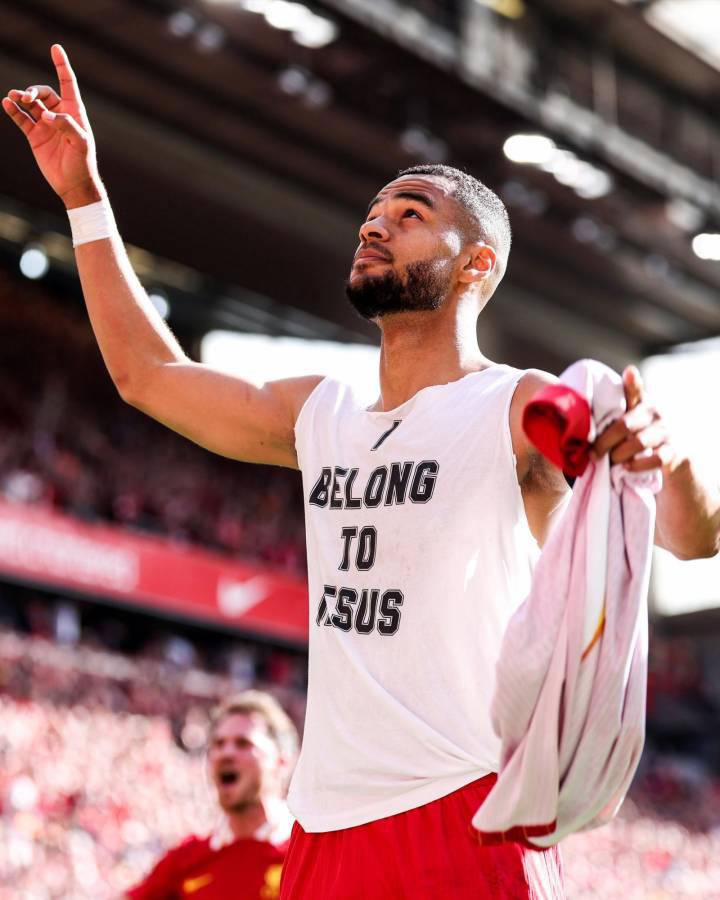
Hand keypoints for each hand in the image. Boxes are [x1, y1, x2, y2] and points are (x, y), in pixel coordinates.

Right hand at [2, 44, 100, 207]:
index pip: (67, 84)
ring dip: (21, 97)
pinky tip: (6, 103)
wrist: (73, 185)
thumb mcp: (81, 143)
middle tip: (26, 97)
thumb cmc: (83, 163)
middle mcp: (59, 115)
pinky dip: (13, 110)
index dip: (62, 66)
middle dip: (33, 91)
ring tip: (13, 97)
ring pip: (30, 104)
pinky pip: (21, 118)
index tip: (55, 48)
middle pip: (43, 93)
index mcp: (74, 112)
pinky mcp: (35, 136)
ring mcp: (45, 125)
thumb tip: (46, 116)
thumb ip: (66, 125)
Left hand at [592, 365, 679, 472]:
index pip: (635, 390)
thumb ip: (610, 415)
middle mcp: (655, 412)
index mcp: (640, 402)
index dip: (632, 382)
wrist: (671, 456)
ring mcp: (666, 430)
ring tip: (611, 461)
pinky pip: (656, 459)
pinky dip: (638, 465)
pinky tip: (627, 467)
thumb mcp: (627, 422)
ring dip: (619, 455)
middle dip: (605, 442)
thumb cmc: (638, 436)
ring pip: (638, 442)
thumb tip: (580, 417)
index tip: (629, 372)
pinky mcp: (674, 450)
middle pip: (625, 425)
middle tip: (592, 454)